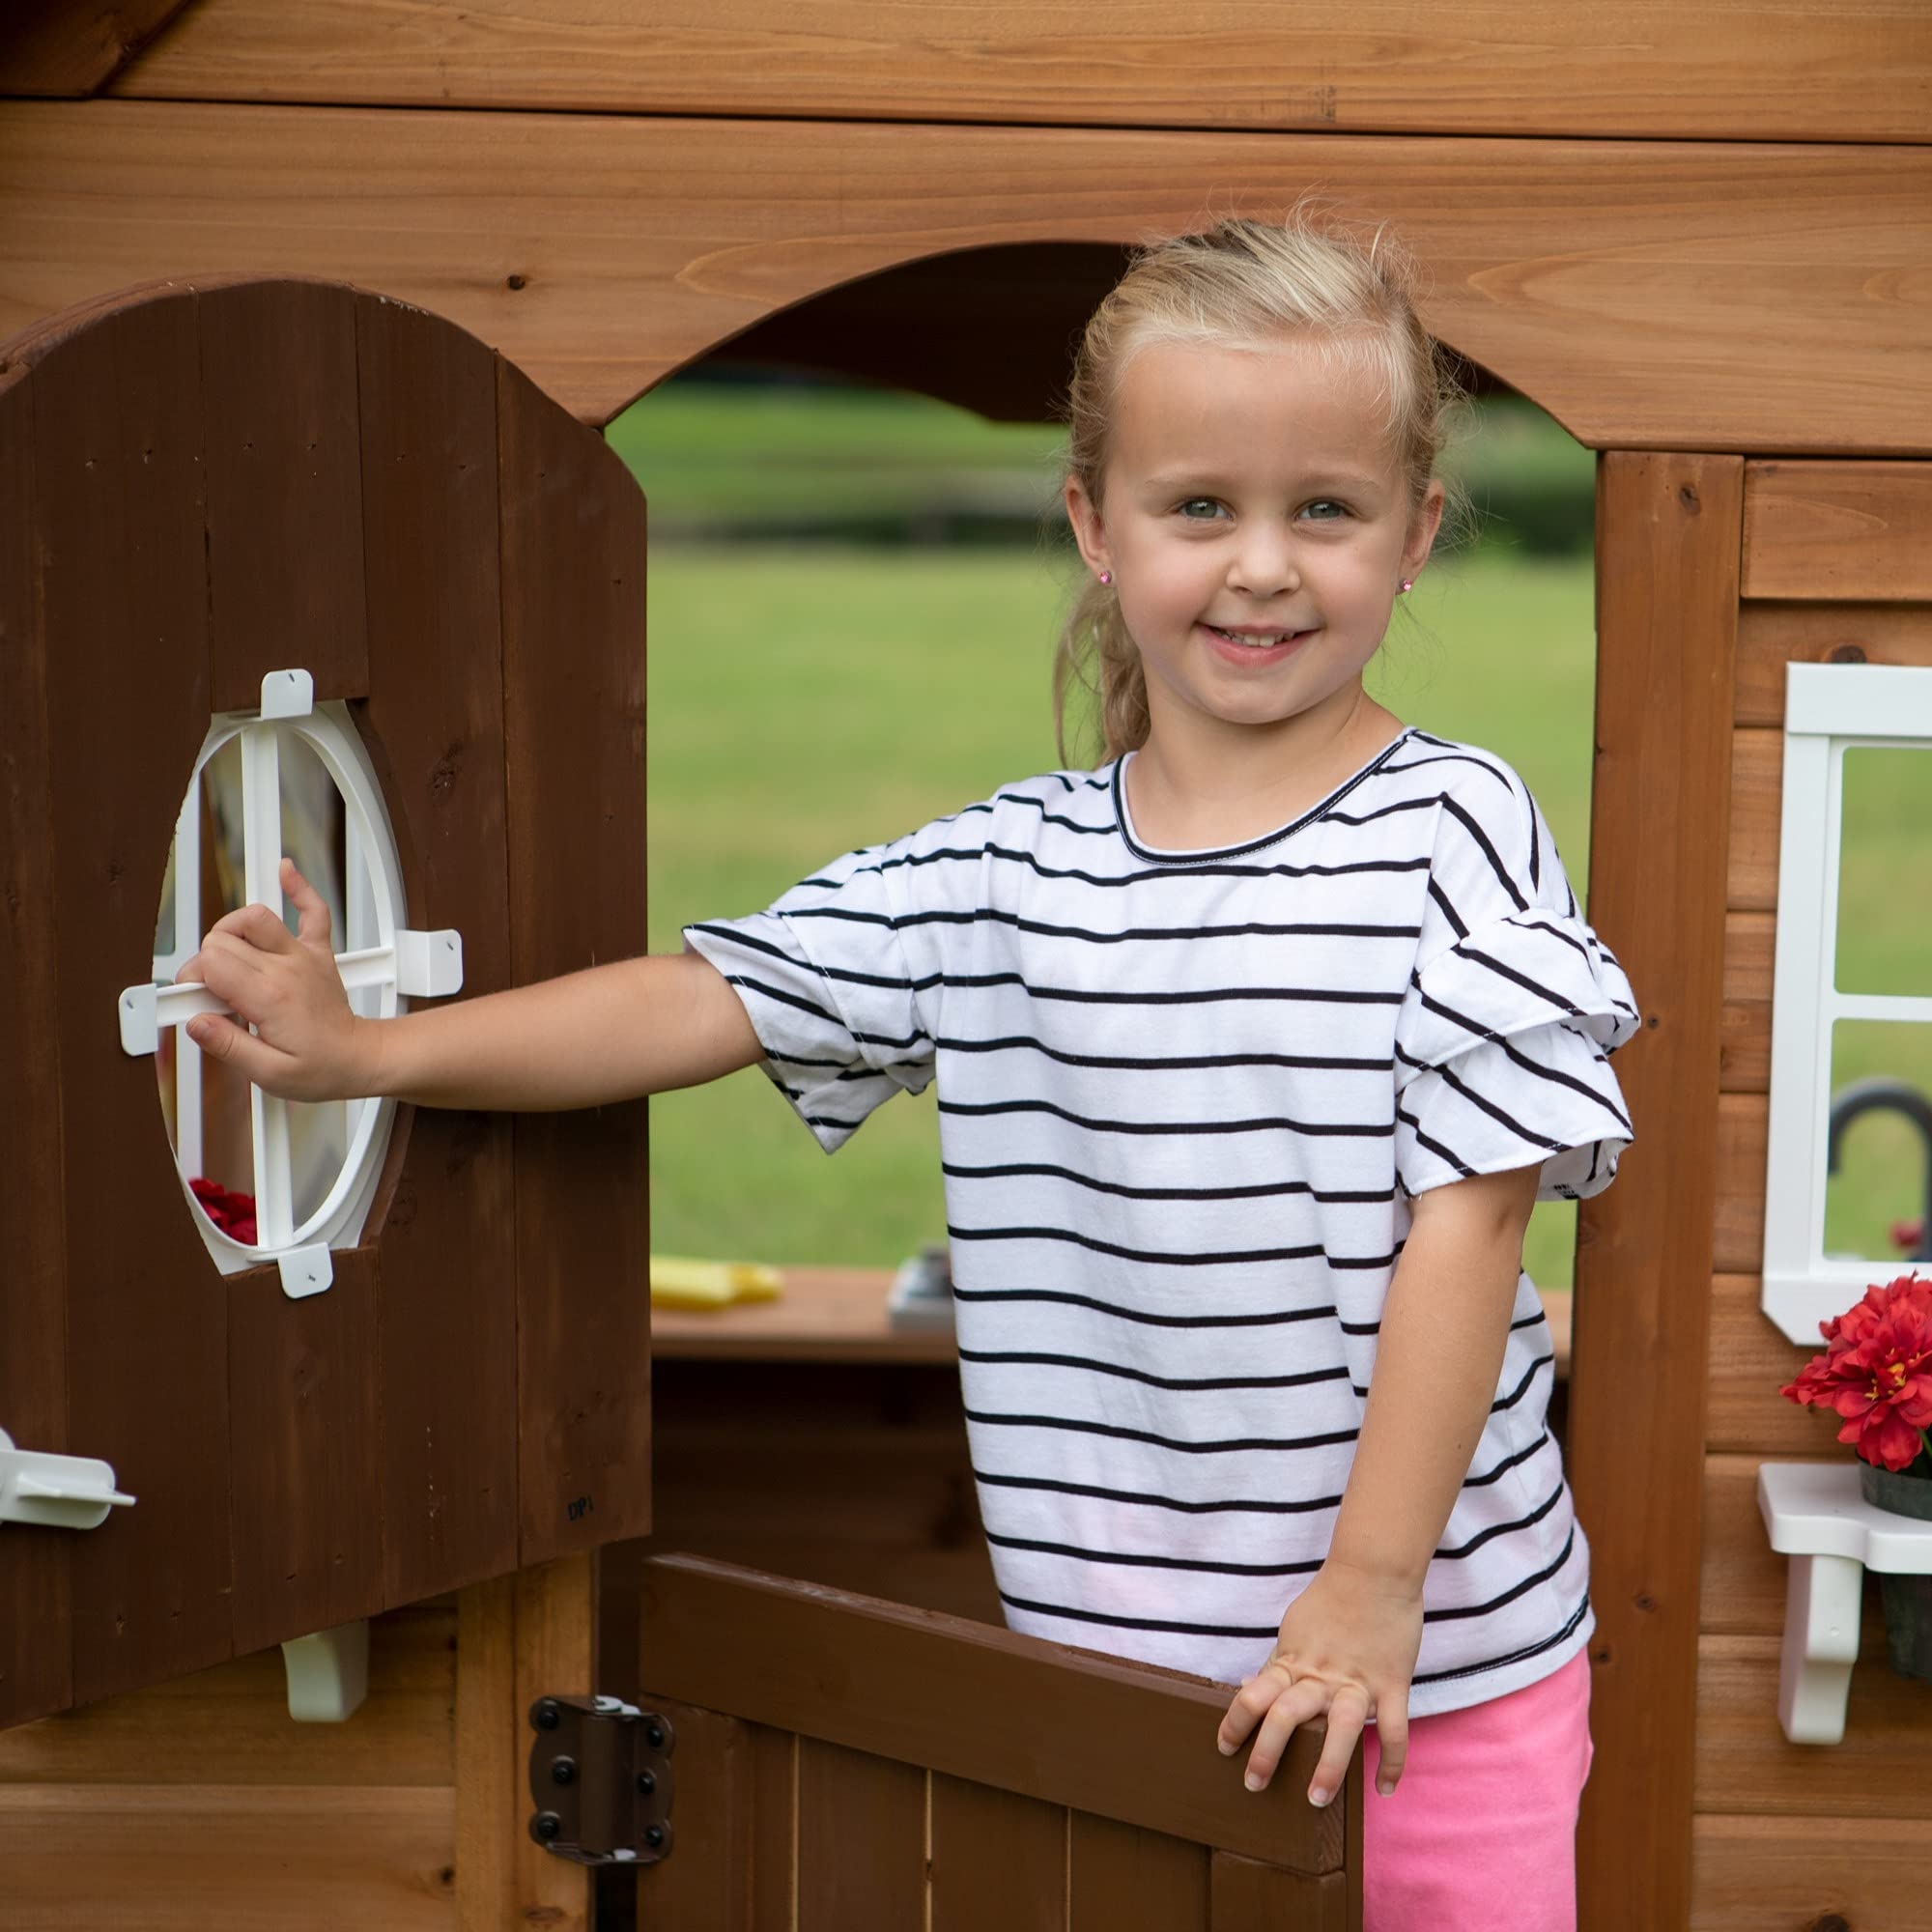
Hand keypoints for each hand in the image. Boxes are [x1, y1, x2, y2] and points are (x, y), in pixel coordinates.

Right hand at [175, 857, 375, 1101]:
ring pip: (255, 917)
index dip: (191, 983)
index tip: (195, 1004)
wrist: (361, 1059)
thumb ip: (228, 1047)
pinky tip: (285, 872)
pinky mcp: (318, 952)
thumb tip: (195, 1023)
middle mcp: (286, 969)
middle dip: (204, 964)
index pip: (210, 964)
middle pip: (222, 940)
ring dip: (232, 931)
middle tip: (212, 994)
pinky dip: (300, 888)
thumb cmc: (321, 1068)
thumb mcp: (269, 1075)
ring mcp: (302, 957)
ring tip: (228, 959)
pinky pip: (314, 910)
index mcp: (270, 997)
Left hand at [1216, 1560, 1423, 1807]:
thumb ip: (1280, 1660)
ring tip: (1315, 1799)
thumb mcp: (1295, 1627)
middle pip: (1287, 1715)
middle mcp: (1322, 1674)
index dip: (1235, 1721)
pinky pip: (1395, 1728)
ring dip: (1328, 1766)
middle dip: (1267, 1752)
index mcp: (1294, 1659)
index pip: (1255, 1694)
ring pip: (1342, 1728)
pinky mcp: (1393, 1683)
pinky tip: (1384, 1789)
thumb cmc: (1331, 1598)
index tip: (1224, 1748)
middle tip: (1254, 1783)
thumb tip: (1253, 1683)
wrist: (1374, 1570)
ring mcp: (1358, 1681)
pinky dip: (1393, 1761)